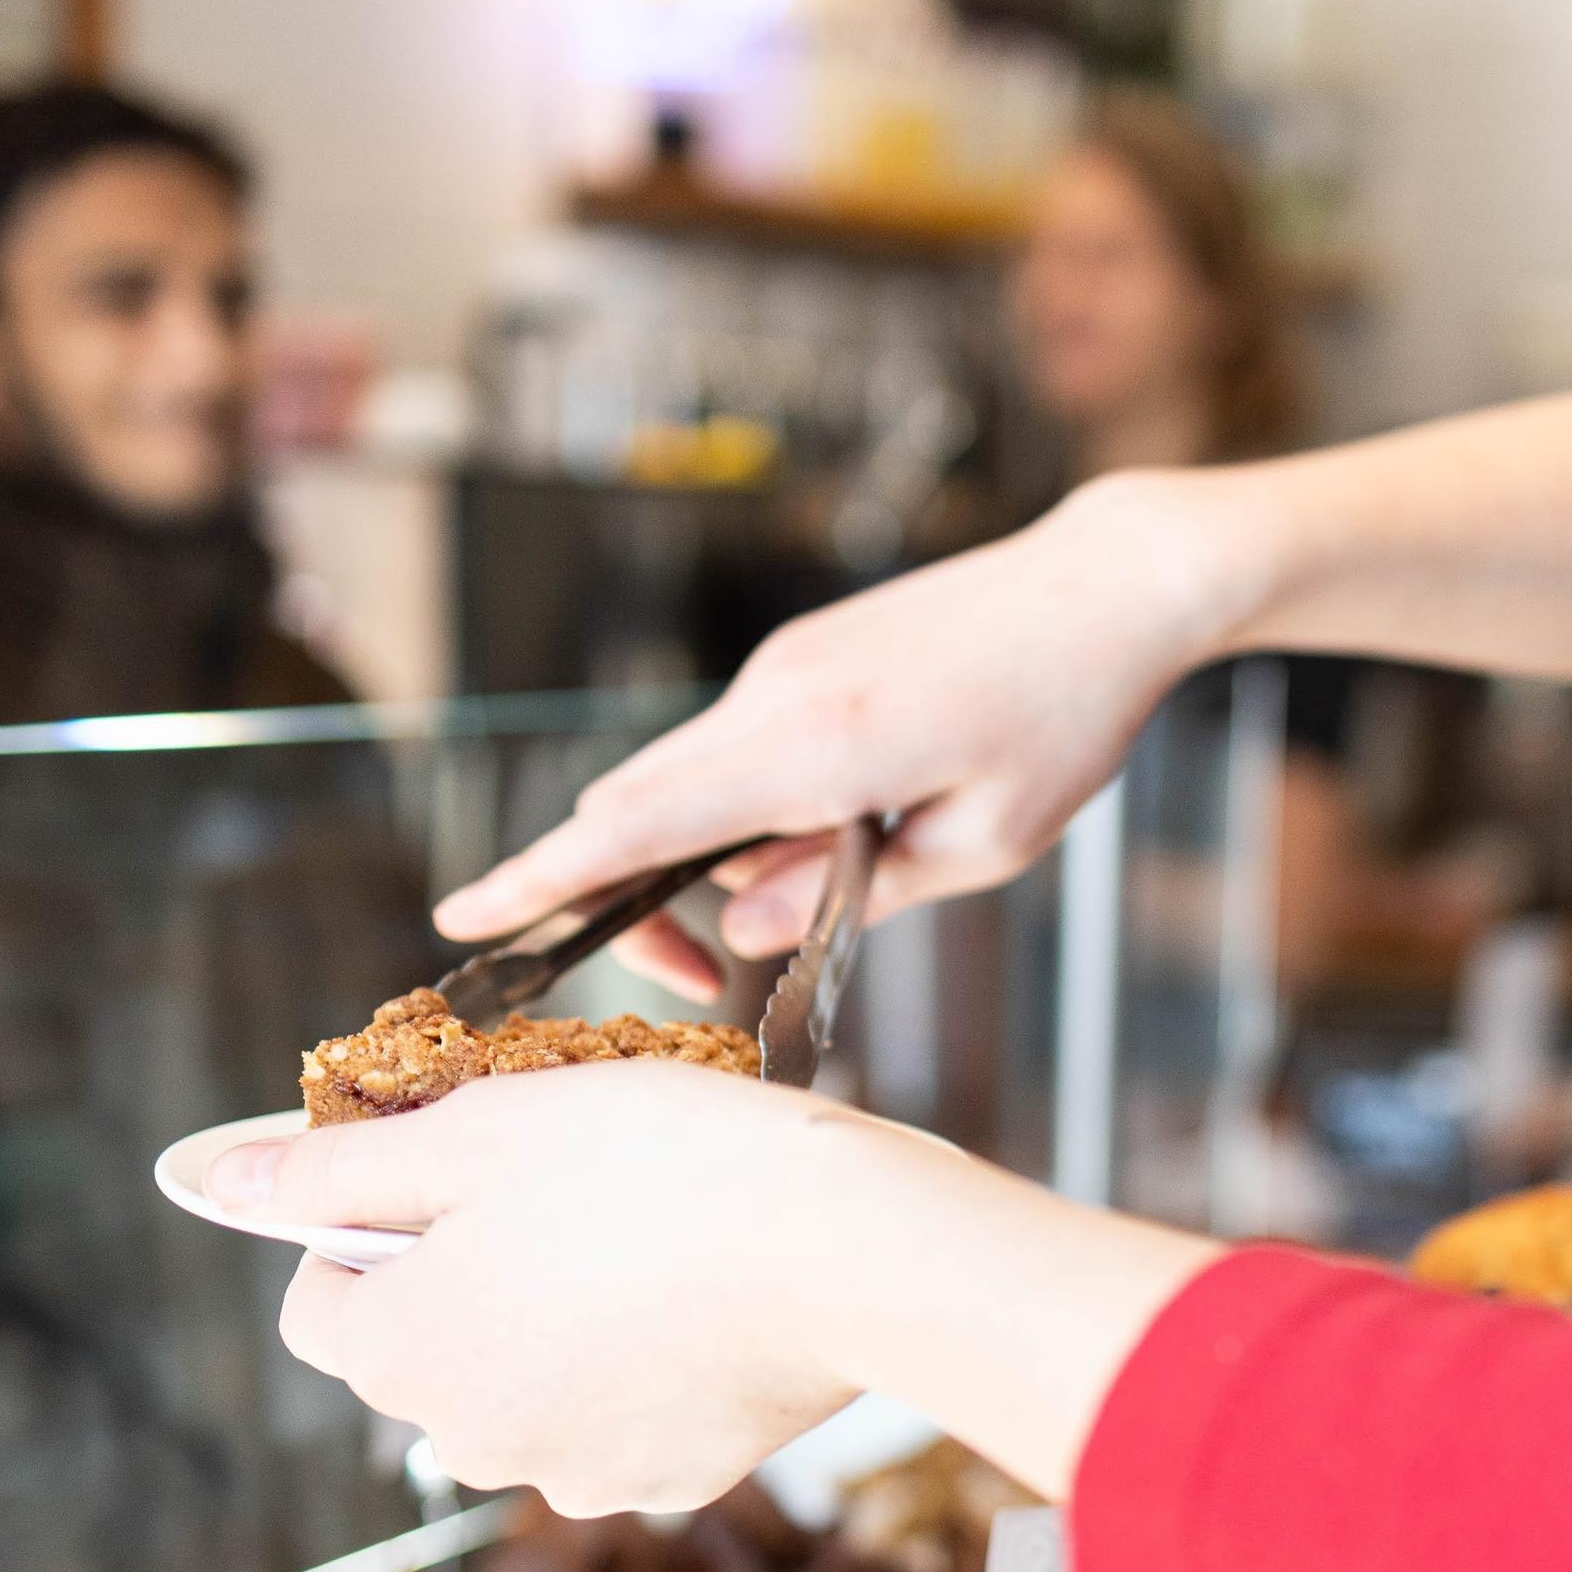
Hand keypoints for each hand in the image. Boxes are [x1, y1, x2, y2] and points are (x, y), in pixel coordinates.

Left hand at [214, 1064, 912, 1513]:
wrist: (843, 1250)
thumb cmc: (657, 1169)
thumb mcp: (477, 1132)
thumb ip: (339, 1166)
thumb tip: (226, 1179)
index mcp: (399, 1356)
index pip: (318, 1303)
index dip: (367, 1228)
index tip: (444, 1177)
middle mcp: (469, 1442)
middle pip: (426, 1351)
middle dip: (465, 1277)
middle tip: (553, 1193)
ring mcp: (575, 1476)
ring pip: (527, 1383)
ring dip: (554, 1321)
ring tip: (639, 1240)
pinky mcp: (671, 1480)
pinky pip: (620, 1414)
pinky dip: (639, 1362)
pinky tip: (695, 1297)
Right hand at [432, 468, 1262, 997]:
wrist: (1106, 585)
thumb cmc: (1063, 720)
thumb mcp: (977, 844)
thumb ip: (849, 893)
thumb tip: (741, 929)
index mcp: (814, 749)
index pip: (637, 826)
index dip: (543, 880)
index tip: (465, 918)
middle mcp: (775, 696)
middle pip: (636, 805)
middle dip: (631, 902)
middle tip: (698, 986)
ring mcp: (785, 668)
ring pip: (686, 777)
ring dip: (699, 857)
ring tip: (795, 908)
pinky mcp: (807, 657)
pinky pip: (736, 748)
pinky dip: (742, 809)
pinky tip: (833, 835)